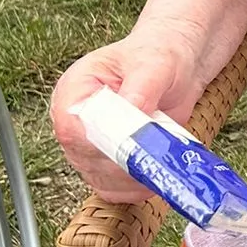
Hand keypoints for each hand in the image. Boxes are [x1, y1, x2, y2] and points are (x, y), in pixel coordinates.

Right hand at [49, 21, 209, 202]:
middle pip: (85, 159)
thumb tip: (132, 110)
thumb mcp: (154, 64)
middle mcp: (75, 122)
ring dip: (134, 178)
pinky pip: (114, 189)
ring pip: (100, 179)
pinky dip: (137, 188)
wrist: (175, 68)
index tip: (134, 145)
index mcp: (75, 91)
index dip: (101, 141)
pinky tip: (157, 172)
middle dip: (125, 162)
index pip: (72, 128)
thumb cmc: (158, 56)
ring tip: (164, 158)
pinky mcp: (106, 164)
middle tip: (159, 153)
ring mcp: (89, 147)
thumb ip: (142, 87)